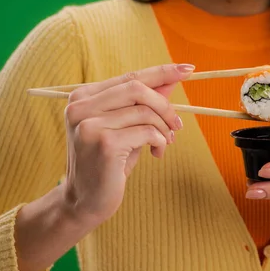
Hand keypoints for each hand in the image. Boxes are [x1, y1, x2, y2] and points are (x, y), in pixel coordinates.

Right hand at [62, 63, 194, 224]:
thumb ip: (144, 103)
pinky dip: (160, 141)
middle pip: (137, 89)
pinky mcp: (103, 143)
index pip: (129, 77)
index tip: (188, 69)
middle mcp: (81, 106)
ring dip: (164, 129)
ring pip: (144, 111)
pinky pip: (146, 132)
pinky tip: (156, 153)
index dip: (161, 72)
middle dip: (165, 106)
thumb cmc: (108, 162)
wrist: (85, 201)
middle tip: (177, 125)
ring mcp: (89, 124)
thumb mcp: (126, 127)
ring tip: (165, 144)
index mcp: (83, 97)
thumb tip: (171, 79)